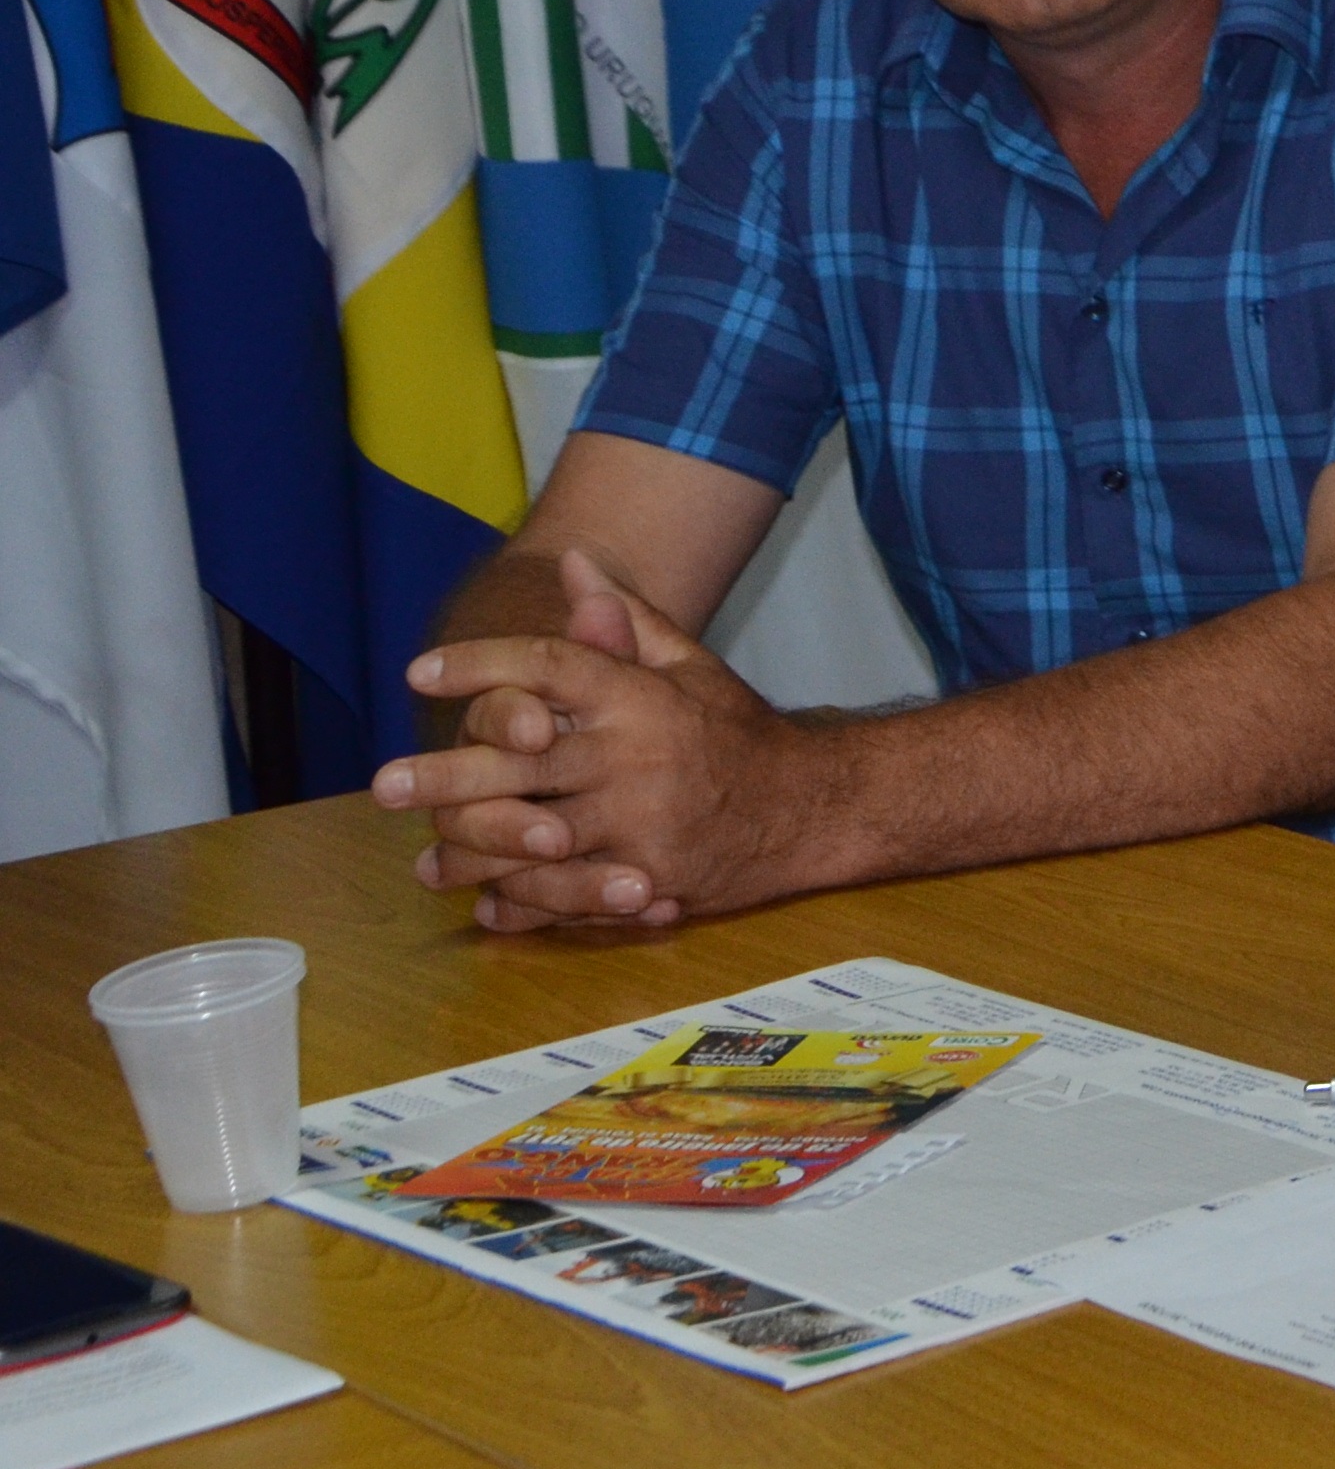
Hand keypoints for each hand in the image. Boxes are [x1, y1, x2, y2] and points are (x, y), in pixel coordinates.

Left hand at [375, 549, 814, 929]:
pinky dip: (521, 905)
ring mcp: (639, 822)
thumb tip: (573, 563)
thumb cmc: (737, 732)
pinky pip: (565, 898)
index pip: (546, 665)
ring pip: (529, 840)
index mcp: (638, 696)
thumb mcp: (690, 666)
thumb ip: (626, 620)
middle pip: (517, 762)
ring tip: (428, 862)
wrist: (813, 807)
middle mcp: (633, 755)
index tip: (418, 672)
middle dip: (443, 774)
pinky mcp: (648, 880)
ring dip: (468, 853)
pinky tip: (488, 903)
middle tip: (387, 784)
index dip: (478, 664)